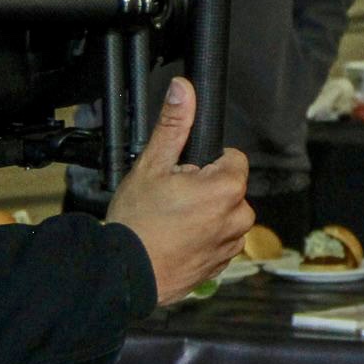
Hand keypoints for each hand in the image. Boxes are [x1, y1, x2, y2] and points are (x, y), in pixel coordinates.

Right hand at [107, 77, 254, 304]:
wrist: (124, 274)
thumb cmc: (138, 222)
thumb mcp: (152, 164)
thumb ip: (174, 125)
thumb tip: (184, 89)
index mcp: (228, 188)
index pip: (233, 159)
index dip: (205, 164)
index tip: (183, 175)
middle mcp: (239, 217)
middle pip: (229, 187)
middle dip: (205, 189)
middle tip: (172, 200)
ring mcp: (232, 244)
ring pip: (224, 215)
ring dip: (205, 216)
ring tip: (172, 223)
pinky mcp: (222, 265)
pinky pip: (219, 241)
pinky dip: (203, 239)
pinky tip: (177, 242)